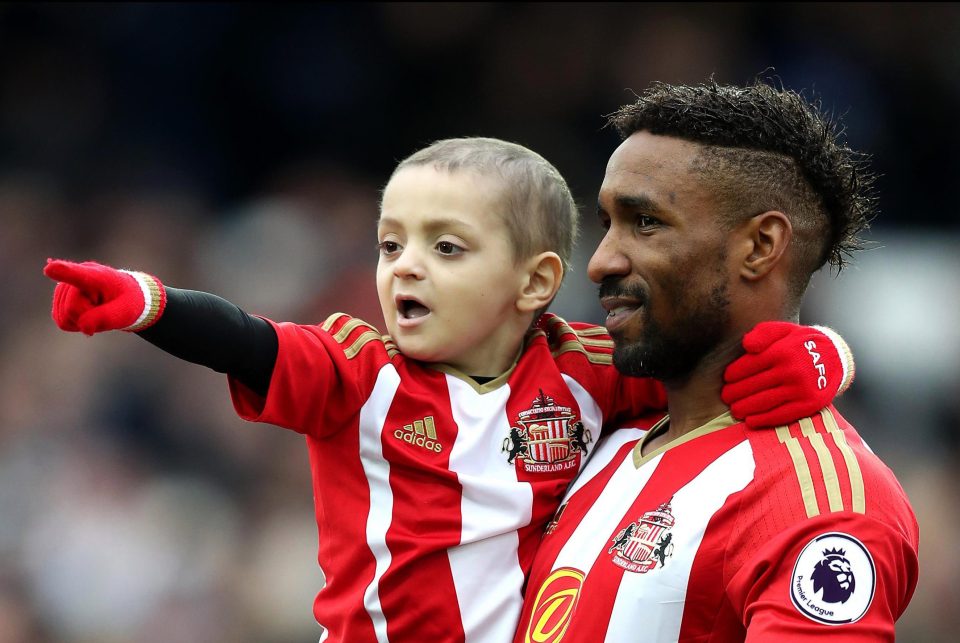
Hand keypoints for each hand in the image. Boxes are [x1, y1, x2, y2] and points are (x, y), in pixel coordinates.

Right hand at [43, 258, 165, 334]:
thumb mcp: (125, 311)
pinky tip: (88, 314)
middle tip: (104, 306)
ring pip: (64, 316)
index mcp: (96, 276)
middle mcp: (75, 278)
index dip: (63, 272)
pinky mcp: (58, 301)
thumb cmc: (127, 301)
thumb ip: (106, 318)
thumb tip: (83, 326)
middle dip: (88, 315)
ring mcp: (63, 289)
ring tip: (96, 309)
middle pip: (71, 308)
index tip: (49, 269)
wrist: (124, 298)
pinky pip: (62, 322)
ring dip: (81, 320)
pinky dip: (76, 323)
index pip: (77, 274)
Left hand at [722, 321, 853, 428]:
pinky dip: (763, 420)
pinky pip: (781, 415)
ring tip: (735, 409)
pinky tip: (751, 421)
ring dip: (745, 408)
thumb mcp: (783, 329)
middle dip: (735, 392)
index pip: (749, 365)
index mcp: (782, 351)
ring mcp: (800, 389)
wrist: (836, 358)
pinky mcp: (808, 404)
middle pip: (753, 386)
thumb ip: (763, 333)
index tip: (726, 379)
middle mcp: (791, 371)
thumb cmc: (801, 343)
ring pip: (764, 402)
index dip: (733, 374)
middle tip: (726, 397)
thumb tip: (746, 345)